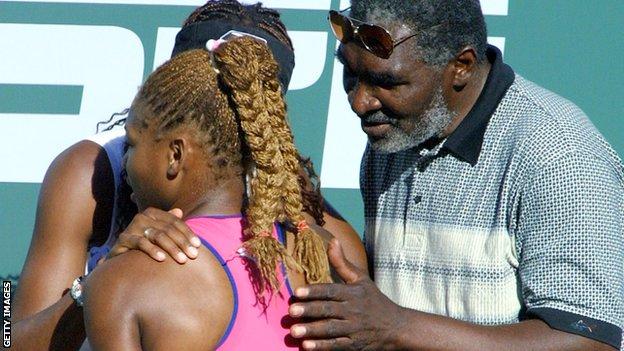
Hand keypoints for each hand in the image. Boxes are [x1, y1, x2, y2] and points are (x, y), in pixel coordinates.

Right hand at [107, 207, 200, 263]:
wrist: (120, 258)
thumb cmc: (144, 246)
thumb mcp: (158, 234)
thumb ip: (169, 224)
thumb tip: (179, 211)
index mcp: (153, 213)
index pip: (175, 222)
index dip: (188, 233)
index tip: (198, 246)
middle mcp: (142, 217)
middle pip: (168, 229)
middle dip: (183, 243)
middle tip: (193, 255)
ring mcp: (132, 227)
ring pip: (158, 235)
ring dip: (172, 248)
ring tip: (182, 259)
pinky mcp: (123, 239)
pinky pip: (141, 243)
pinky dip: (153, 250)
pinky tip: (162, 259)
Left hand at [289, 239, 404, 349]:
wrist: (396, 327)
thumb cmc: (374, 300)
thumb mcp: (361, 279)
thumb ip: (343, 263)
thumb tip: (332, 240)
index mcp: (353, 293)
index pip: (331, 291)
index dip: (314, 291)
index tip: (297, 291)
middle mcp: (353, 310)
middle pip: (329, 310)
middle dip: (310, 311)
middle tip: (291, 311)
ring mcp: (354, 329)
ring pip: (331, 329)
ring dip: (312, 331)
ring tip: (294, 331)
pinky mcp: (355, 345)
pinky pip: (337, 346)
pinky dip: (322, 346)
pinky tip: (307, 346)